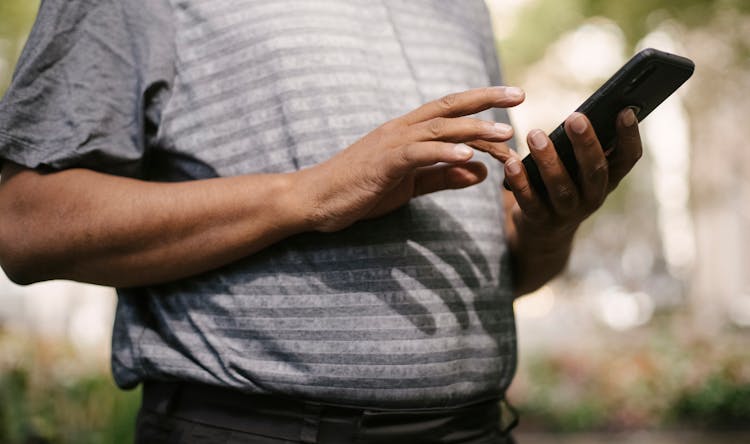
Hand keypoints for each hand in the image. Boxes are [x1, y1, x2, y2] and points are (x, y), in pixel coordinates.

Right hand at [294, 86, 524, 231]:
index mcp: (408, 133)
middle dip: (485, 101)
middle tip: (519, 95)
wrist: (315, 199)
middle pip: (449, 109)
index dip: (481, 107)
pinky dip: (444, 153)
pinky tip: (468, 156)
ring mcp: (391, 143)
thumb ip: (443, 176)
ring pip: (439, 129)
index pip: (450, 113)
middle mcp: (402, 130)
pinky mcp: (383, 163)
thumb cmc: (359, 190)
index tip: (511, 104)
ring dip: (473, 130)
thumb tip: (480, 171)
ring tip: (503, 132)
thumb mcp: (410, 185)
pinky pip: (418, 154)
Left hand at [503, 108, 642, 241]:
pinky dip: (521, 182)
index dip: (629, 136)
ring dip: (549, 160)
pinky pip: (530, 202)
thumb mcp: (579, 169)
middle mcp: (593, 197)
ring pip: (561, 187)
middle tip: (575, 118)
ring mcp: (567, 212)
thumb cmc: (564, 184)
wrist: (544, 232)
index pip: (628, 158)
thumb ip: (582, 147)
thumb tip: (580, 114)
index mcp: (608, 180)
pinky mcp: (540, 220)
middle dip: (586, 144)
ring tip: (535, 135)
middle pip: (595, 171)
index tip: (625, 110)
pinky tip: (511, 163)